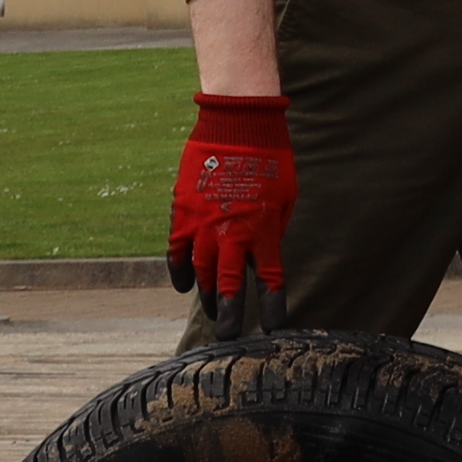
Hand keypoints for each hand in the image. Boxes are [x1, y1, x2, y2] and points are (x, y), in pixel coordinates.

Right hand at [167, 91, 297, 310]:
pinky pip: (176, 251)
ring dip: (207, 295)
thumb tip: (263, 253)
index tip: (275, 329)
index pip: (270, 281)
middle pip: (228, 287)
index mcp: (263, 231)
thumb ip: (273, 230)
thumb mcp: (284, 198)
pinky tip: (183, 286)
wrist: (238, 124)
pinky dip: (179, 271)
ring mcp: (203, 225)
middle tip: (229, 337)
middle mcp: (232, 234)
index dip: (273, 307)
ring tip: (213, 310)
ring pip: (201, 273)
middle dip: (230, 316)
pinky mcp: (183, 213)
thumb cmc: (271, 159)